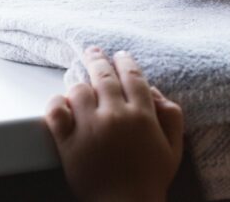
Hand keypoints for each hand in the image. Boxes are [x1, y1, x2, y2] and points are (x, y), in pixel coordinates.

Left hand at [45, 47, 183, 201]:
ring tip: (80, 82)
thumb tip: (154, 91)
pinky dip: (56, 103)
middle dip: (98, 59)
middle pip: (103, 76)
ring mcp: (89, 128)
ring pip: (78, 90)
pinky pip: (55, 113)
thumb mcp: (174, 145)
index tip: (120, 55)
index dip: (125, 61)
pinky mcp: (68, 143)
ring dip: (80, 84)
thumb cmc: (151, 177)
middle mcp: (115, 115)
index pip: (132, 76)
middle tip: (93, 51)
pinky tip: (61, 103)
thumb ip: (171, 115)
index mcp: (143, 114)